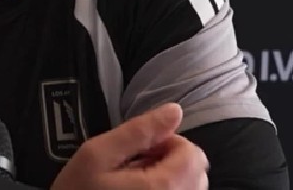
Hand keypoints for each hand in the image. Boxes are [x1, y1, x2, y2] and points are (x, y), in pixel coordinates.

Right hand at [50, 102, 208, 189]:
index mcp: (164, 186)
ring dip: (168, 178)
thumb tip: (175, 111)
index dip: (165, 142)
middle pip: (196, 173)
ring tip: (134, 182)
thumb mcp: (96, 155)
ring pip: (190, 188)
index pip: (192, 153)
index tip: (138, 149)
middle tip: (134, 165)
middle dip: (169, 161)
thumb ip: (138, 131)